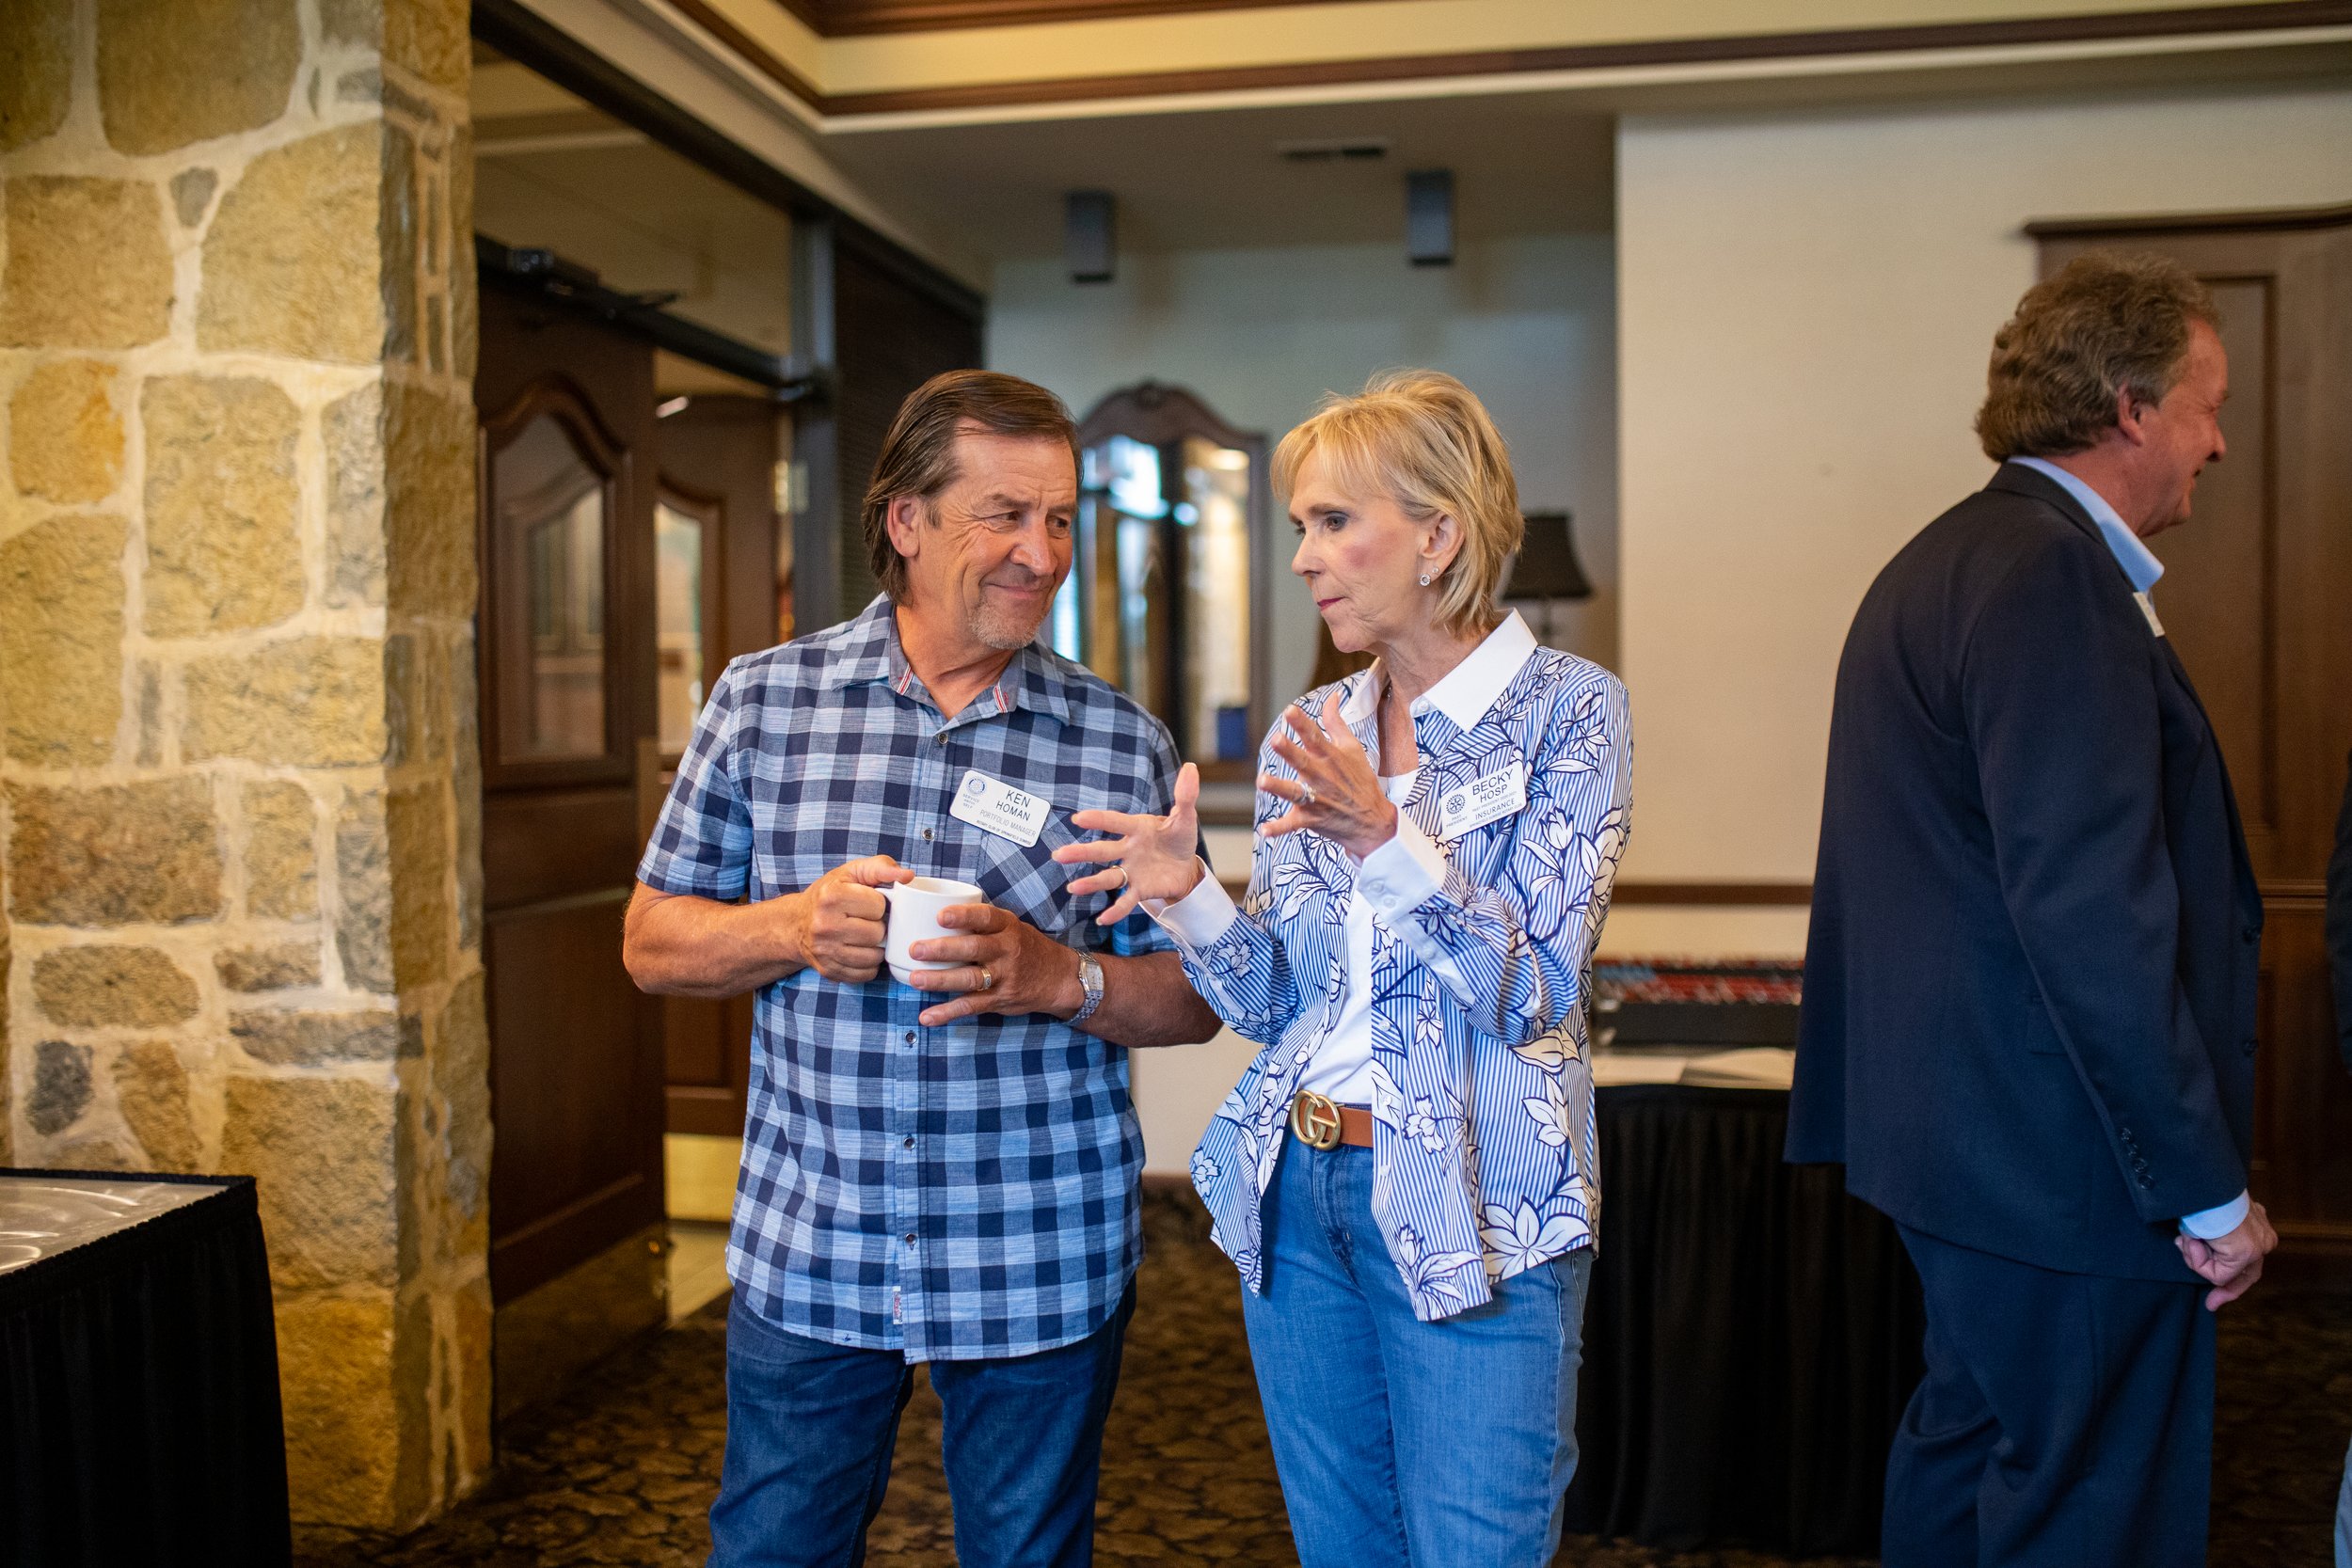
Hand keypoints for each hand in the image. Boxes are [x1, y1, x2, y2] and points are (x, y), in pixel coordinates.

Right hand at [776, 855, 908, 983]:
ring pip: (874, 956)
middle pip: (877, 933)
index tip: (866, 902)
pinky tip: (859, 951)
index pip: (878, 905)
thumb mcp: (851, 872)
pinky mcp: (829, 971)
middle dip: (877, 926)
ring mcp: (825, 951)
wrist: (796, 924)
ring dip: (875, 947)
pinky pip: (866, 974)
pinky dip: (868, 965)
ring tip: (864, 936)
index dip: (878, 903)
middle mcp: (825, 925)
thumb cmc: (830, 894)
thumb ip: (881, 867)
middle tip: (865, 921)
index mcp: (832, 897)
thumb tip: (908, 876)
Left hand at [905, 904, 1083, 1025]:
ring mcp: (1004, 977)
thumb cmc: (1026, 948)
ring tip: (915, 979)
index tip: (940, 916)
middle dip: (943, 949)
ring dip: (940, 980)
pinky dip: (947, 1013)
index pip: (985, 917)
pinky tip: (927, 1016)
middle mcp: (1007, 951)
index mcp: (1008, 927)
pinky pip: (971, 1006)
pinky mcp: (999, 1000)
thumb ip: (983, 923)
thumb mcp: (1012, 927)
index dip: (963, 916)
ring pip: (969, 979)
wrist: (1059, 979)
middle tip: (916, 949)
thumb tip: (934, 914)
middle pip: (973, 949)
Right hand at [1055, 762, 1205, 925]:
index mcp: (1137, 828)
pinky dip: (1116, 910)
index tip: (1078, 818)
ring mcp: (1131, 871)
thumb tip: (1191, 767)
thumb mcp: (1185, 817)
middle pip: (1102, 851)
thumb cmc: (1178, 838)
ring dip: (1091, 882)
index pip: (1115, 822)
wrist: (1185, 866)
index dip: (1098, 820)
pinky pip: (1126, 900)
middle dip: (1081, 853)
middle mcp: (1128, 850)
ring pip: (1108, 877)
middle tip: (1058, 855)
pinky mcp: (1140, 889)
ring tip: (1073, 887)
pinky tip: (1103, 919)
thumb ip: (1185, 795)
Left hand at [1262, 693, 1396, 859]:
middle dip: (1289, 751)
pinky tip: (1264, 831)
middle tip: (1276, 739)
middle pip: (1303, 761)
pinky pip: (1292, 825)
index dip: (1301, 723)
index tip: (1289, 710)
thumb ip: (1336, 722)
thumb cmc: (1360, 780)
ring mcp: (1316, 799)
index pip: (1314, 736)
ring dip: (1278, 787)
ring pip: (1294, 792)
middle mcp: (1322, 777)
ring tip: (1262, 781)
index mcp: (1331, 757)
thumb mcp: (1352, 748)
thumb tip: (1331, 696)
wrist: (1373, 821)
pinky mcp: (1311, 819)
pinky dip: (1279, 829)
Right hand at [2176, 1200, 2276, 1310]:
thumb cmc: (2200, 1194)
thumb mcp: (2207, 1217)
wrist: (2204, 1186)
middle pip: (2245, 1275)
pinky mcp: (2244, 1254)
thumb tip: (2191, 1247)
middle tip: (2211, 1304)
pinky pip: (2216, 1274)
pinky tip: (2191, 1240)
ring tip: (2186, 1237)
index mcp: (2256, 1224)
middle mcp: (2263, 1238)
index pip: (2248, 1259)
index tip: (2217, 1294)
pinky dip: (2197, 1260)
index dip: (2233, 1278)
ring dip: (2196, 1259)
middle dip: (2225, 1290)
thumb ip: (2209, 1237)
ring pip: (2223, 1273)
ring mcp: (2257, 1247)